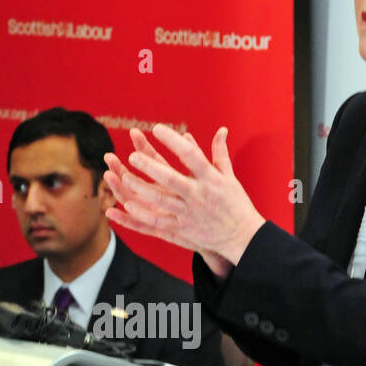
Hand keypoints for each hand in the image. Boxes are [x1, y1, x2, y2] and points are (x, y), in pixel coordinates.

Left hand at [103, 124, 265, 265]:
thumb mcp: (229, 177)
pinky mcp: (183, 229)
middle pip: (170, 178)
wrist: (242, 236)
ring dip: (141, 188)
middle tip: (133, 155)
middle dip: (150, 166)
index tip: (157, 129)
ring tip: (124, 177)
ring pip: (160, 200)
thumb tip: (221, 130)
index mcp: (210, 178)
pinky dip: (143, 215)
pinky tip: (127, 206)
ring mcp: (189, 213)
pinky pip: (158, 222)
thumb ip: (220, 153)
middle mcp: (198, 195)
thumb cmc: (235, 204)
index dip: (172, 141)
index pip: (189, 155)